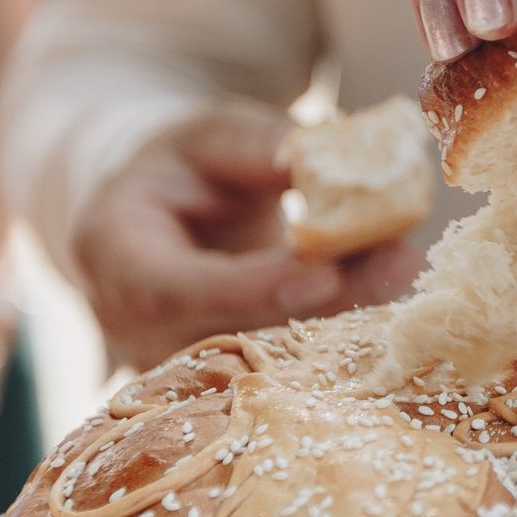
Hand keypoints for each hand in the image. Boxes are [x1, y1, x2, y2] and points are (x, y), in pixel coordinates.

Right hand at [74, 102, 424, 370]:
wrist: (161, 214)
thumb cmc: (181, 167)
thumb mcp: (208, 133)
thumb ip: (255, 144)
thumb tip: (315, 154)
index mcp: (111, 252)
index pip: (170, 289)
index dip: (248, 288)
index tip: (323, 269)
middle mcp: (132, 325)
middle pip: (229, 335)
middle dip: (322, 306)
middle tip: (400, 263)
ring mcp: (172, 365)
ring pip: (265, 362)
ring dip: (346, 321)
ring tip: (405, 268)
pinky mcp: (218, 383)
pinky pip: (281, 369)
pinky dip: (340, 335)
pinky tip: (391, 293)